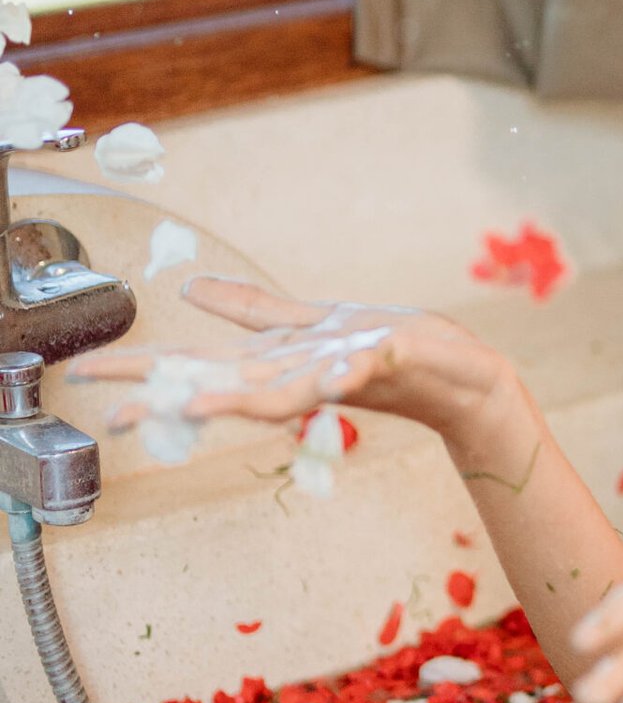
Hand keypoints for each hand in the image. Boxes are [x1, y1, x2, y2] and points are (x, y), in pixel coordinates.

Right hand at [67, 277, 511, 445]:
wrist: (459, 377)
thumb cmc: (387, 351)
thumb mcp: (310, 322)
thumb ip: (250, 311)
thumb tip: (189, 288)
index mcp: (277, 362)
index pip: (198, 366)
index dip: (142, 371)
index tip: (83, 376)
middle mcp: (298, 375)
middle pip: (221, 387)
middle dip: (166, 398)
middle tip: (114, 414)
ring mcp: (338, 370)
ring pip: (275, 392)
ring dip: (233, 400)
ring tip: (187, 406)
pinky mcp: (382, 360)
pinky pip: (352, 369)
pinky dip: (329, 375)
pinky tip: (316, 376)